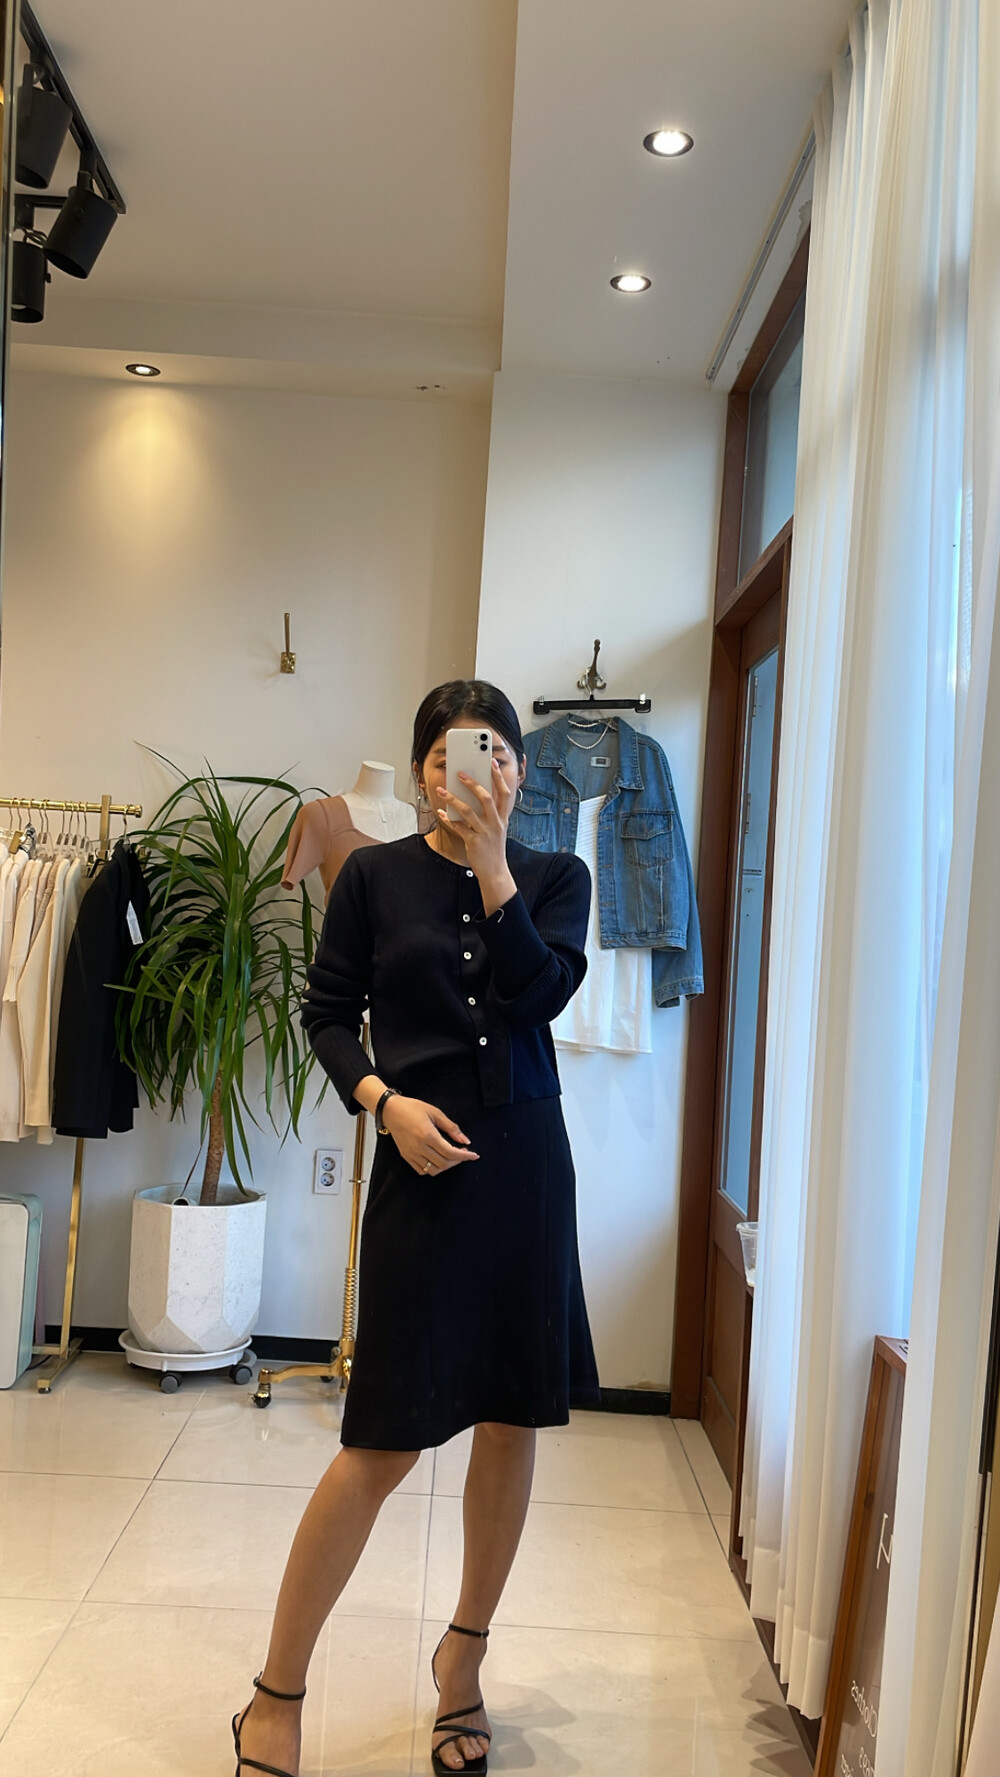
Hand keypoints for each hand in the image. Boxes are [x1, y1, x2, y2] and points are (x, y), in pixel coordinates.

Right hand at [382, 1094, 478, 1175]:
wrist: (390, 1110)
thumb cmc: (412, 1108)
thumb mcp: (435, 1112)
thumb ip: (451, 1127)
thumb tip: (465, 1140)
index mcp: (428, 1135)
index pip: (451, 1153)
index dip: (465, 1156)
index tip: (474, 1155)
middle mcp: (420, 1147)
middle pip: (444, 1163)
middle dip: (458, 1161)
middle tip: (464, 1152)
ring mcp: (412, 1154)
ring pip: (433, 1170)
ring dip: (446, 1166)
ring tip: (451, 1157)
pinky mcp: (406, 1156)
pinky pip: (422, 1170)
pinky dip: (432, 1169)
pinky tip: (437, 1160)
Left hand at [436, 761, 517, 911]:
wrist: (495, 872)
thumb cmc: (494, 848)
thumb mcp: (498, 829)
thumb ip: (491, 813)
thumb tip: (477, 795)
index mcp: (502, 818)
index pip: (504, 793)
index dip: (499, 777)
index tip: (493, 763)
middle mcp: (495, 823)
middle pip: (486, 798)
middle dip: (473, 784)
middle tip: (460, 773)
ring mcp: (485, 832)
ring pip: (468, 811)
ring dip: (453, 799)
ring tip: (442, 791)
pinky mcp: (473, 842)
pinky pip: (458, 827)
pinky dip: (448, 819)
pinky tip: (440, 812)